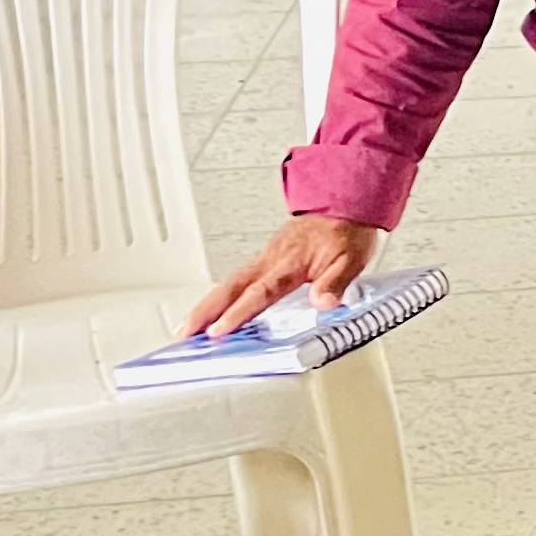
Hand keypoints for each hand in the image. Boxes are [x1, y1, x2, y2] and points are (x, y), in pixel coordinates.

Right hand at [189, 215, 382, 337]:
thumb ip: (335, 283)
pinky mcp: (265, 259)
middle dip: (204, 312)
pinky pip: (237, 279)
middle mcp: (271, 260)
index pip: (260, 292)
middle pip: (230, 288)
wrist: (344, 202)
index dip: (238, 313)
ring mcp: (265, 258)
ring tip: (187, 327)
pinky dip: (220, 296)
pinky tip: (214, 309)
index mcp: (290, 263)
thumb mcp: (352, 259)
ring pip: (229, 283)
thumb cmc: (346, 231)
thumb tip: (323, 304)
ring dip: (206, 305)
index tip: (218, 330)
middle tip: (183, 332)